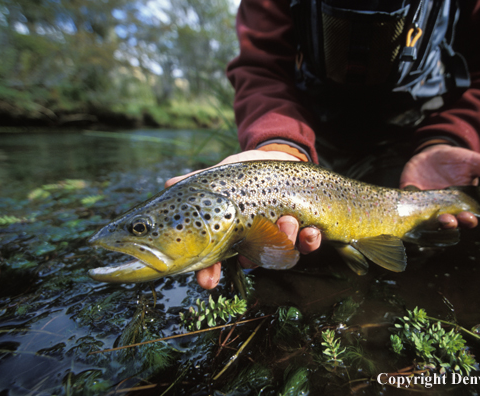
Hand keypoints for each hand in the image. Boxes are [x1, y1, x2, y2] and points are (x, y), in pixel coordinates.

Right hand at [165, 150, 321, 288]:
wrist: (278, 157)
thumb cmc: (245, 171)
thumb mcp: (221, 175)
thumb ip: (198, 183)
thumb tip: (168, 185)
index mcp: (230, 235)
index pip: (215, 262)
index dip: (209, 274)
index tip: (207, 281)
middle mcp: (253, 242)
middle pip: (252, 262)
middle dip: (256, 256)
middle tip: (259, 237)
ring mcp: (278, 237)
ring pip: (281, 254)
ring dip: (285, 241)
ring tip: (288, 220)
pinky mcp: (302, 230)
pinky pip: (307, 245)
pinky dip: (310, 240)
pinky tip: (311, 230)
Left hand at [400, 145, 479, 228]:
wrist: (432, 152)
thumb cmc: (457, 161)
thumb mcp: (477, 163)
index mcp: (461, 206)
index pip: (466, 219)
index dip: (468, 221)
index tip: (470, 218)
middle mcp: (442, 210)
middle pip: (445, 224)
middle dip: (448, 224)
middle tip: (449, 220)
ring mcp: (422, 206)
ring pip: (425, 221)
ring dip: (429, 222)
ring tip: (434, 218)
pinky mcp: (406, 196)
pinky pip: (402, 207)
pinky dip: (402, 210)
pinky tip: (403, 209)